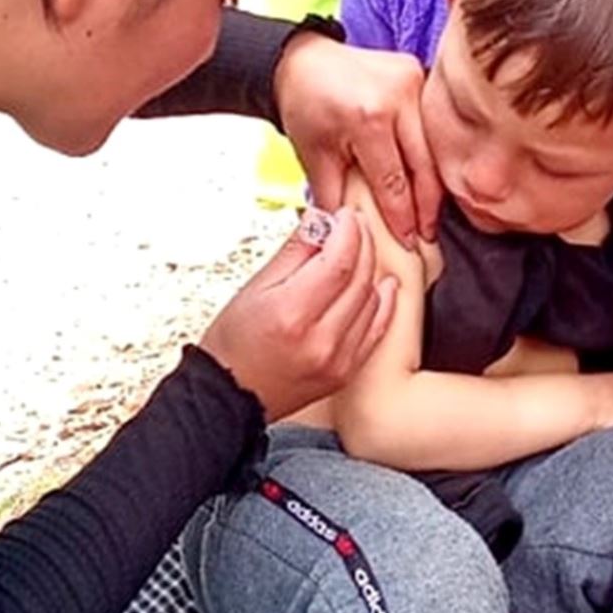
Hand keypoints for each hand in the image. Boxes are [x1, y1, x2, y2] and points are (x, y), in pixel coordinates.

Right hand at [199, 208, 399, 420]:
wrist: (230, 396)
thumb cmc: (234, 342)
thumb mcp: (255, 287)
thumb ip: (295, 252)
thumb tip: (321, 221)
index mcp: (292, 312)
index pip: (339, 260)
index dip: (348, 230)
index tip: (346, 215)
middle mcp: (320, 338)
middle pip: (360, 277)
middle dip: (361, 242)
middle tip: (354, 225)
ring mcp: (337, 359)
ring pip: (372, 300)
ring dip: (371, 268)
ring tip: (358, 250)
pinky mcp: (346, 371)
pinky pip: (376, 329)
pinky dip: (382, 302)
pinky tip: (382, 285)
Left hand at [274, 34, 440, 243]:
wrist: (303, 61)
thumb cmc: (306, 105)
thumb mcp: (314, 156)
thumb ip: (334, 198)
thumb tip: (350, 235)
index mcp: (370, 117)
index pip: (394, 181)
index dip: (403, 217)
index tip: (410, 242)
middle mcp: (400, 96)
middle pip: (426, 164)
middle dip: (429, 206)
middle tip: (428, 235)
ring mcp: (414, 81)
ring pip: (435, 145)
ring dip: (436, 180)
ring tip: (432, 212)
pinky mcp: (420, 73)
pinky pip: (432, 123)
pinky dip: (433, 151)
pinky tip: (430, 175)